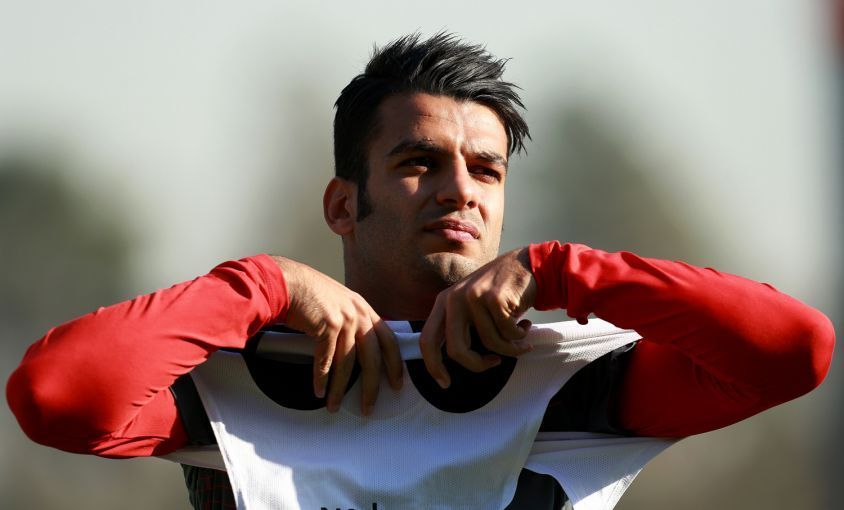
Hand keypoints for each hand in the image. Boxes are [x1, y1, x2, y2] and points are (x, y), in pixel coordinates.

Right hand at [271, 256, 402, 414]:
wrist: (286, 282)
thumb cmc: (307, 294)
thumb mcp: (338, 303)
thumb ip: (351, 320)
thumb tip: (356, 346)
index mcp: (364, 309)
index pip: (388, 340)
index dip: (394, 363)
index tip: (397, 382)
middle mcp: (358, 314)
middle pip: (373, 357)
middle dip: (372, 386)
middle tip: (368, 407)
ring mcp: (344, 320)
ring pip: (347, 364)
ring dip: (339, 389)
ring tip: (334, 405)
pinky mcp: (327, 326)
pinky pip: (325, 361)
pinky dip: (322, 379)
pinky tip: (319, 392)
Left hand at [419, 247, 536, 387]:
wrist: (528, 265)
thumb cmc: (501, 292)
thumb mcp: (471, 305)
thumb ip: (459, 326)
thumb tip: (454, 360)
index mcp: (444, 302)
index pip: (427, 339)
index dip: (433, 366)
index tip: (445, 383)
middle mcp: (454, 298)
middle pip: (457, 350)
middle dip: (477, 365)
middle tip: (494, 363)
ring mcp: (474, 297)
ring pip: (490, 343)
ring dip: (510, 348)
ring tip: (520, 339)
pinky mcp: (495, 298)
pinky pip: (508, 334)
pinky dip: (520, 337)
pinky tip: (526, 325)